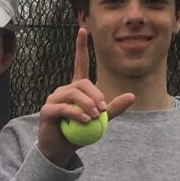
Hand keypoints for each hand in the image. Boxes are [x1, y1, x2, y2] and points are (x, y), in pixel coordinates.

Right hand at [37, 27, 134, 166]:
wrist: (61, 150)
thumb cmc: (79, 133)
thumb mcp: (101, 121)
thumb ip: (113, 109)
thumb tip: (132, 96)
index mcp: (76, 89)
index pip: (79, 63)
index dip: (81, 47)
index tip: (83, 30)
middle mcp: (64, 90)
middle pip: (82, 83)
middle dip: (95, 95)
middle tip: (103, 110)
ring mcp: (54, 99)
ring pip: (72, 93)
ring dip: (87, 104)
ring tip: (95, 116)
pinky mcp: (47, 110)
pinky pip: (62, 108)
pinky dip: (75, 114)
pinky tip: (85, 120)